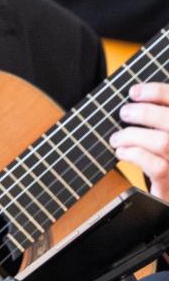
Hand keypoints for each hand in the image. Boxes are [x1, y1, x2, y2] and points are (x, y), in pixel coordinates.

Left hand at [113, 82, 168, 197]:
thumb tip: (134, 96)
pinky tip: (122, 152)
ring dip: (132, 135)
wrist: (168, 188)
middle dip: (144, 112)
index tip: (133, 92)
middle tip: (124, 113)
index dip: (157, 91)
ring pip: (162, 142)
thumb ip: (156, 117)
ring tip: (117, 138)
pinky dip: (133, 154)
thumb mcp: (162, 131)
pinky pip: (155, 166)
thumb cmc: (164, 157)